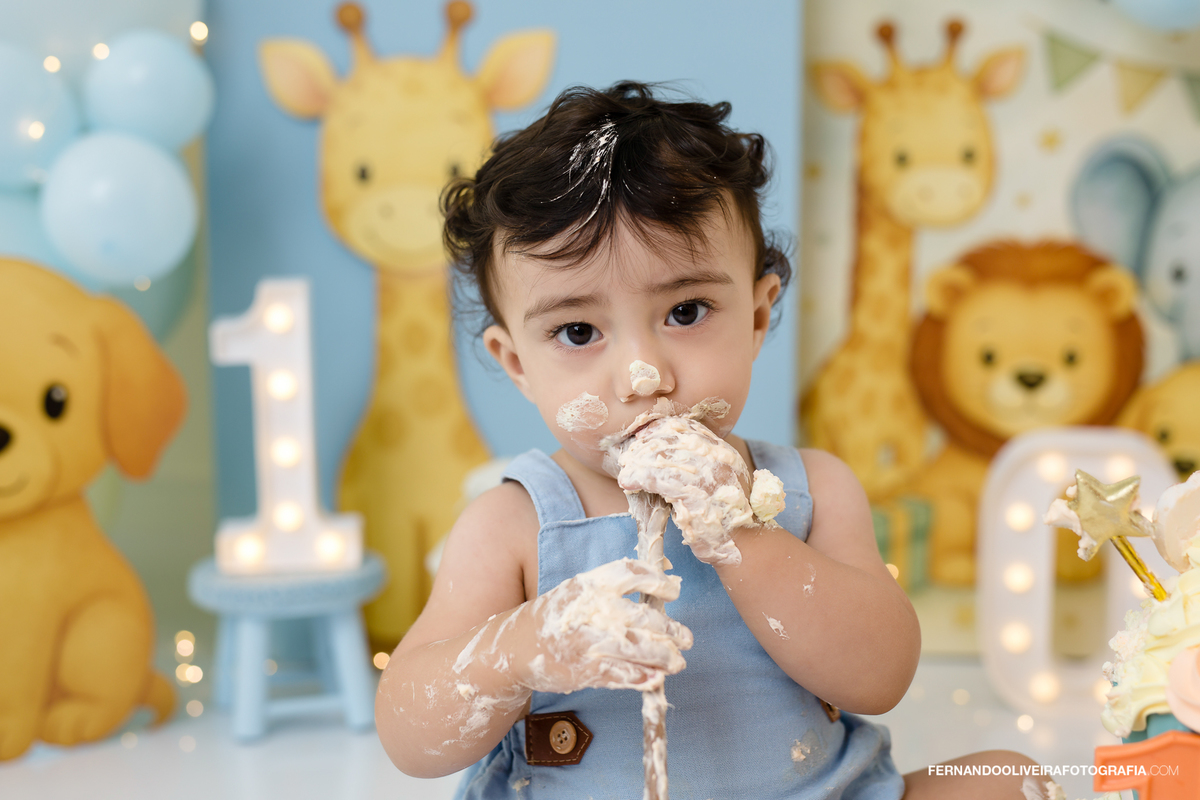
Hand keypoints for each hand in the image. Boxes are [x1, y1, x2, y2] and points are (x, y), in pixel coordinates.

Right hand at [513, 559, 691, 692]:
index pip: (634, 574)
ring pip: (640, 649)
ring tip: (678, 661)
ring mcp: (590, 642)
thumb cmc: (558, 615)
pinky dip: (644, 677)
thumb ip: (615, 587)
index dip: (659, 582)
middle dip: (672, 630)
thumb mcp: (580, 589)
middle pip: (645, 618)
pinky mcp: (587, 670)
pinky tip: (656, 678)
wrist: (517, 646)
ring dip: (665, 657)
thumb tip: (663, 585)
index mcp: (591, 584)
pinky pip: (624, 674)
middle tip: (686, 637)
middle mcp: (593, 610)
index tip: (674, 591)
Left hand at [614, 416, 753, 565]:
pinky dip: (638, 478)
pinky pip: (656, 478)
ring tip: (625, 470)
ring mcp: (706, 475)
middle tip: (629, 454)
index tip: (645, 434)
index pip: (689, 428)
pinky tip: (627, 482)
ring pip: (661, 457)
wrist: (743, 545)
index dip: (663, 428)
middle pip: (672, 439)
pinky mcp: (692, 494)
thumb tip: (669, 456)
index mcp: (724, 452)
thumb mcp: (722, 482)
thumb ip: (704, 466)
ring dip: (637, 463)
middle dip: (646, 445)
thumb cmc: (727, 518)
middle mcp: (717, 458)